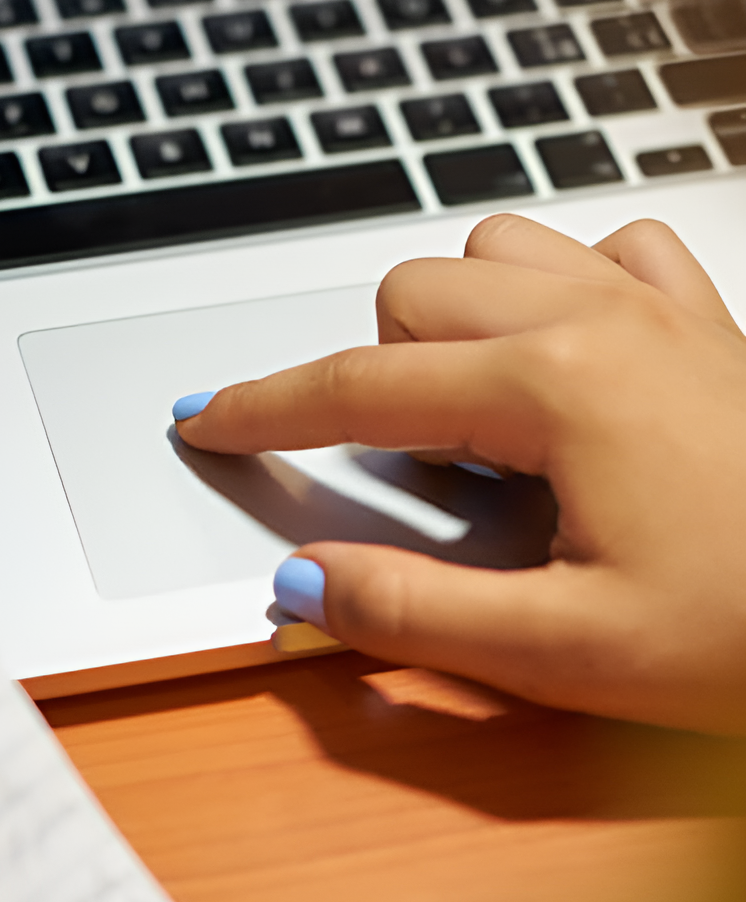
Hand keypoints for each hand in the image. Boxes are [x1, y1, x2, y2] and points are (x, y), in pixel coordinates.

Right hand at [174, 214, 745, 734]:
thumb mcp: (569, 655)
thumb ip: (411, 613)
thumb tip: (302, 585)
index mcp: (555, 387)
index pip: (357, 387)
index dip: (264, 409)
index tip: (205, 420)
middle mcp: (602, 320)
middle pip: (410, 294)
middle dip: (363, 373)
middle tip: (382, 471)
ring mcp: (662, 307)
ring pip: (496, 246)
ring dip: (450, 315)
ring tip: (463, 412)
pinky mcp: (707, 320)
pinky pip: (606, 250)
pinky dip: (557, 287)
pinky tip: (563, 359)